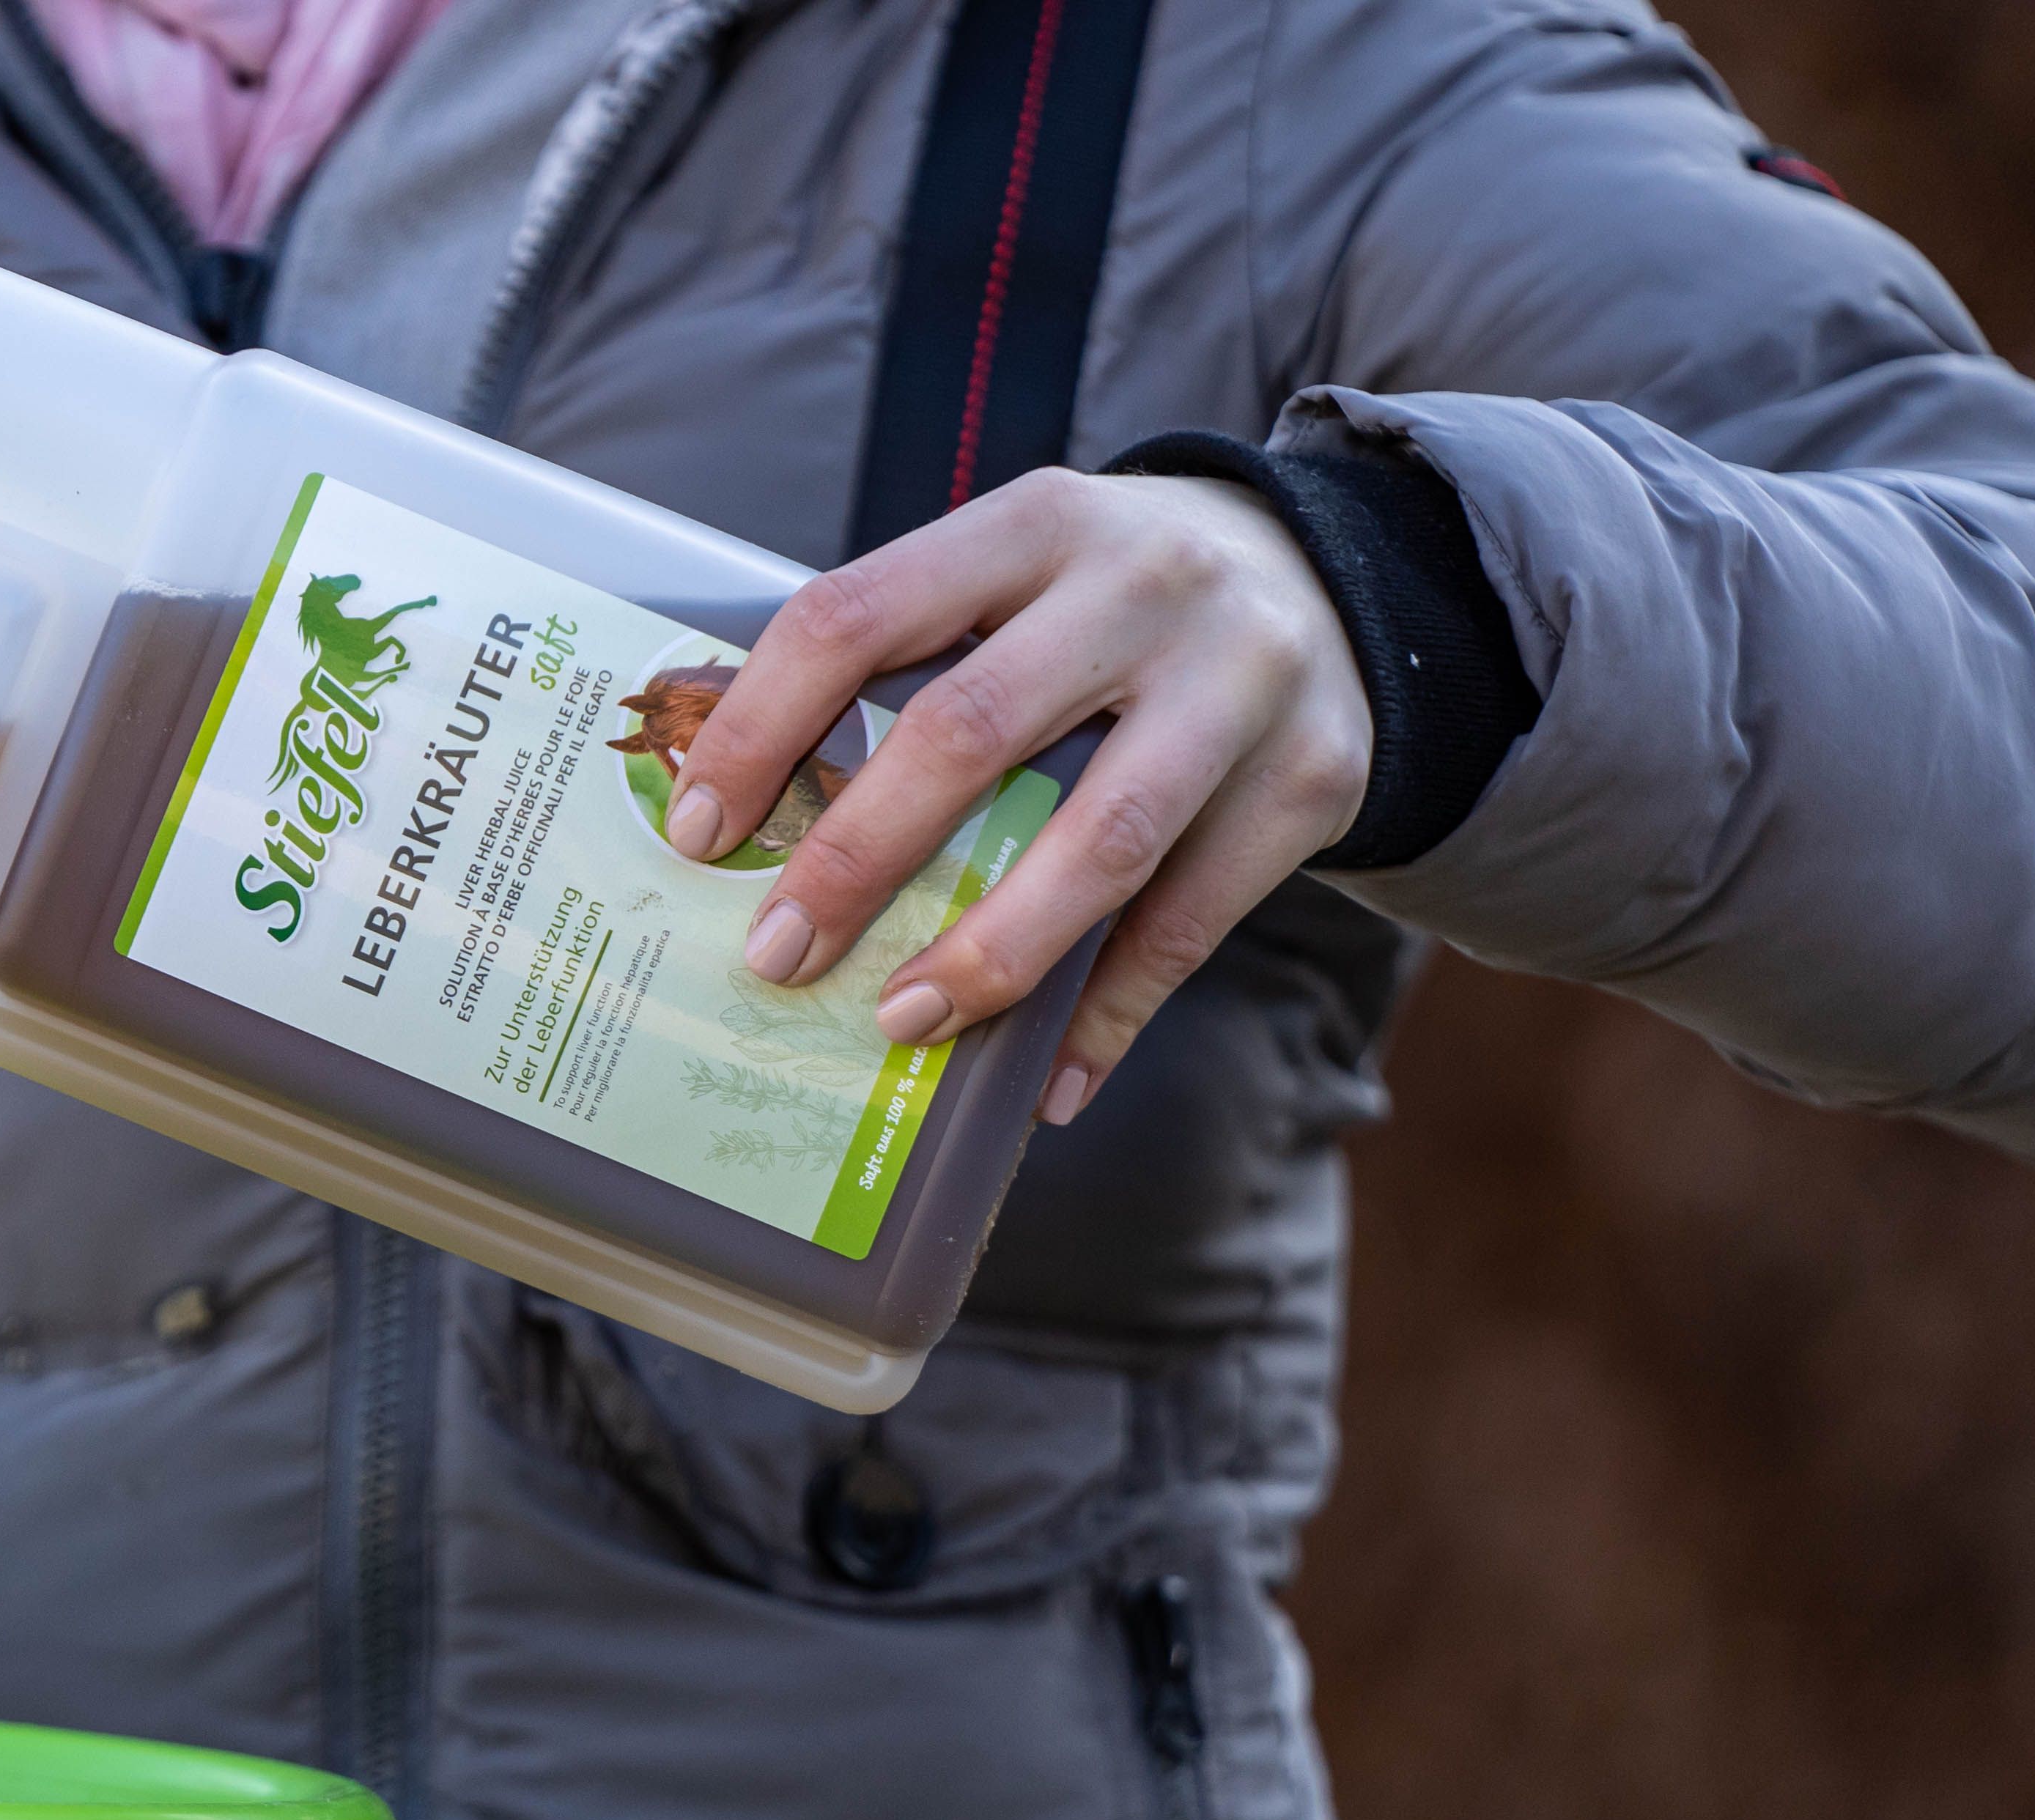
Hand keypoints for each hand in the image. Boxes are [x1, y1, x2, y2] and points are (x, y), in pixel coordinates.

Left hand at [664, 470, 1371, 1122]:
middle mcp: (1144, 586)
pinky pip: (1192, 925)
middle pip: (970, 731)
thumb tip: (760, 828)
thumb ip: (918, 665)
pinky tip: (1043, 1082)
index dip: (763, 727)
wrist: (1337, 581)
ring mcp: (1241, 681)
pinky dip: (1108, 1014)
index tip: (697, 830)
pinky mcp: (1314, 777)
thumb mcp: (1024, 580)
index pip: (859, 613)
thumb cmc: (1117, 605)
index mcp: (1036, 522)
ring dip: (990, 953)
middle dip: (857, 859)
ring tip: (905, 1022)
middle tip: (780, 956)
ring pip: (1100, 843)